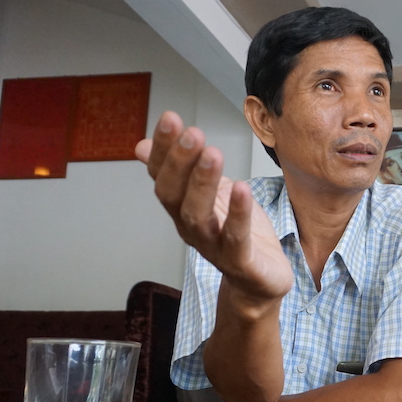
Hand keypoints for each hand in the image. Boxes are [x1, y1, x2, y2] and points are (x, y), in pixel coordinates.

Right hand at [136, 111, 292, 303]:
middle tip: (192, 133)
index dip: (163, 149)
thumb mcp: (210, 195)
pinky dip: (238, 213)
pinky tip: (242, 189)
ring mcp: (213, 246)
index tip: (170, 118)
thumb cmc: (236, 234)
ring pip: (197, 216)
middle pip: (174, 195)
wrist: (260, 282)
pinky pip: (236, 238)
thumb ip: (181, 171)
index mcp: (182, 208)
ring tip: (212, 153)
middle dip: (179, 163)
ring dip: (202, 183)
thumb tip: (141, 146)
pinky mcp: (240, 262)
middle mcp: (191, 228)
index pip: (163, 176)